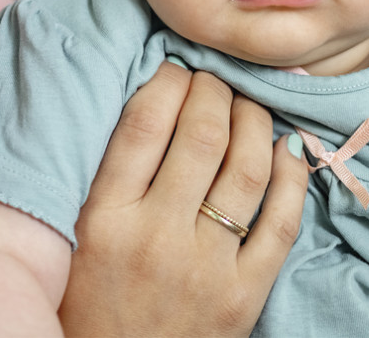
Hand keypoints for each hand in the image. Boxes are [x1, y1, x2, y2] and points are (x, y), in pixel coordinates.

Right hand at [59, 63, 306, 337]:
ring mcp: (206, 268)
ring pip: (248, 167)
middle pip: (202, 133)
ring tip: (246, 104)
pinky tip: (285, 148)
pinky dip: (291, 176)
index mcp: (105, 217)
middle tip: (213, 79)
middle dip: (214, 89)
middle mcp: (157, 237)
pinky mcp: (244, 298)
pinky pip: (281, 223)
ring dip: (253, 120)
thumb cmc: (86, 300)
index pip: (146, 119)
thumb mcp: (77, 231)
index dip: (168, 78)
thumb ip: (108, 171)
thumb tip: (152, 97)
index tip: (174, 68)